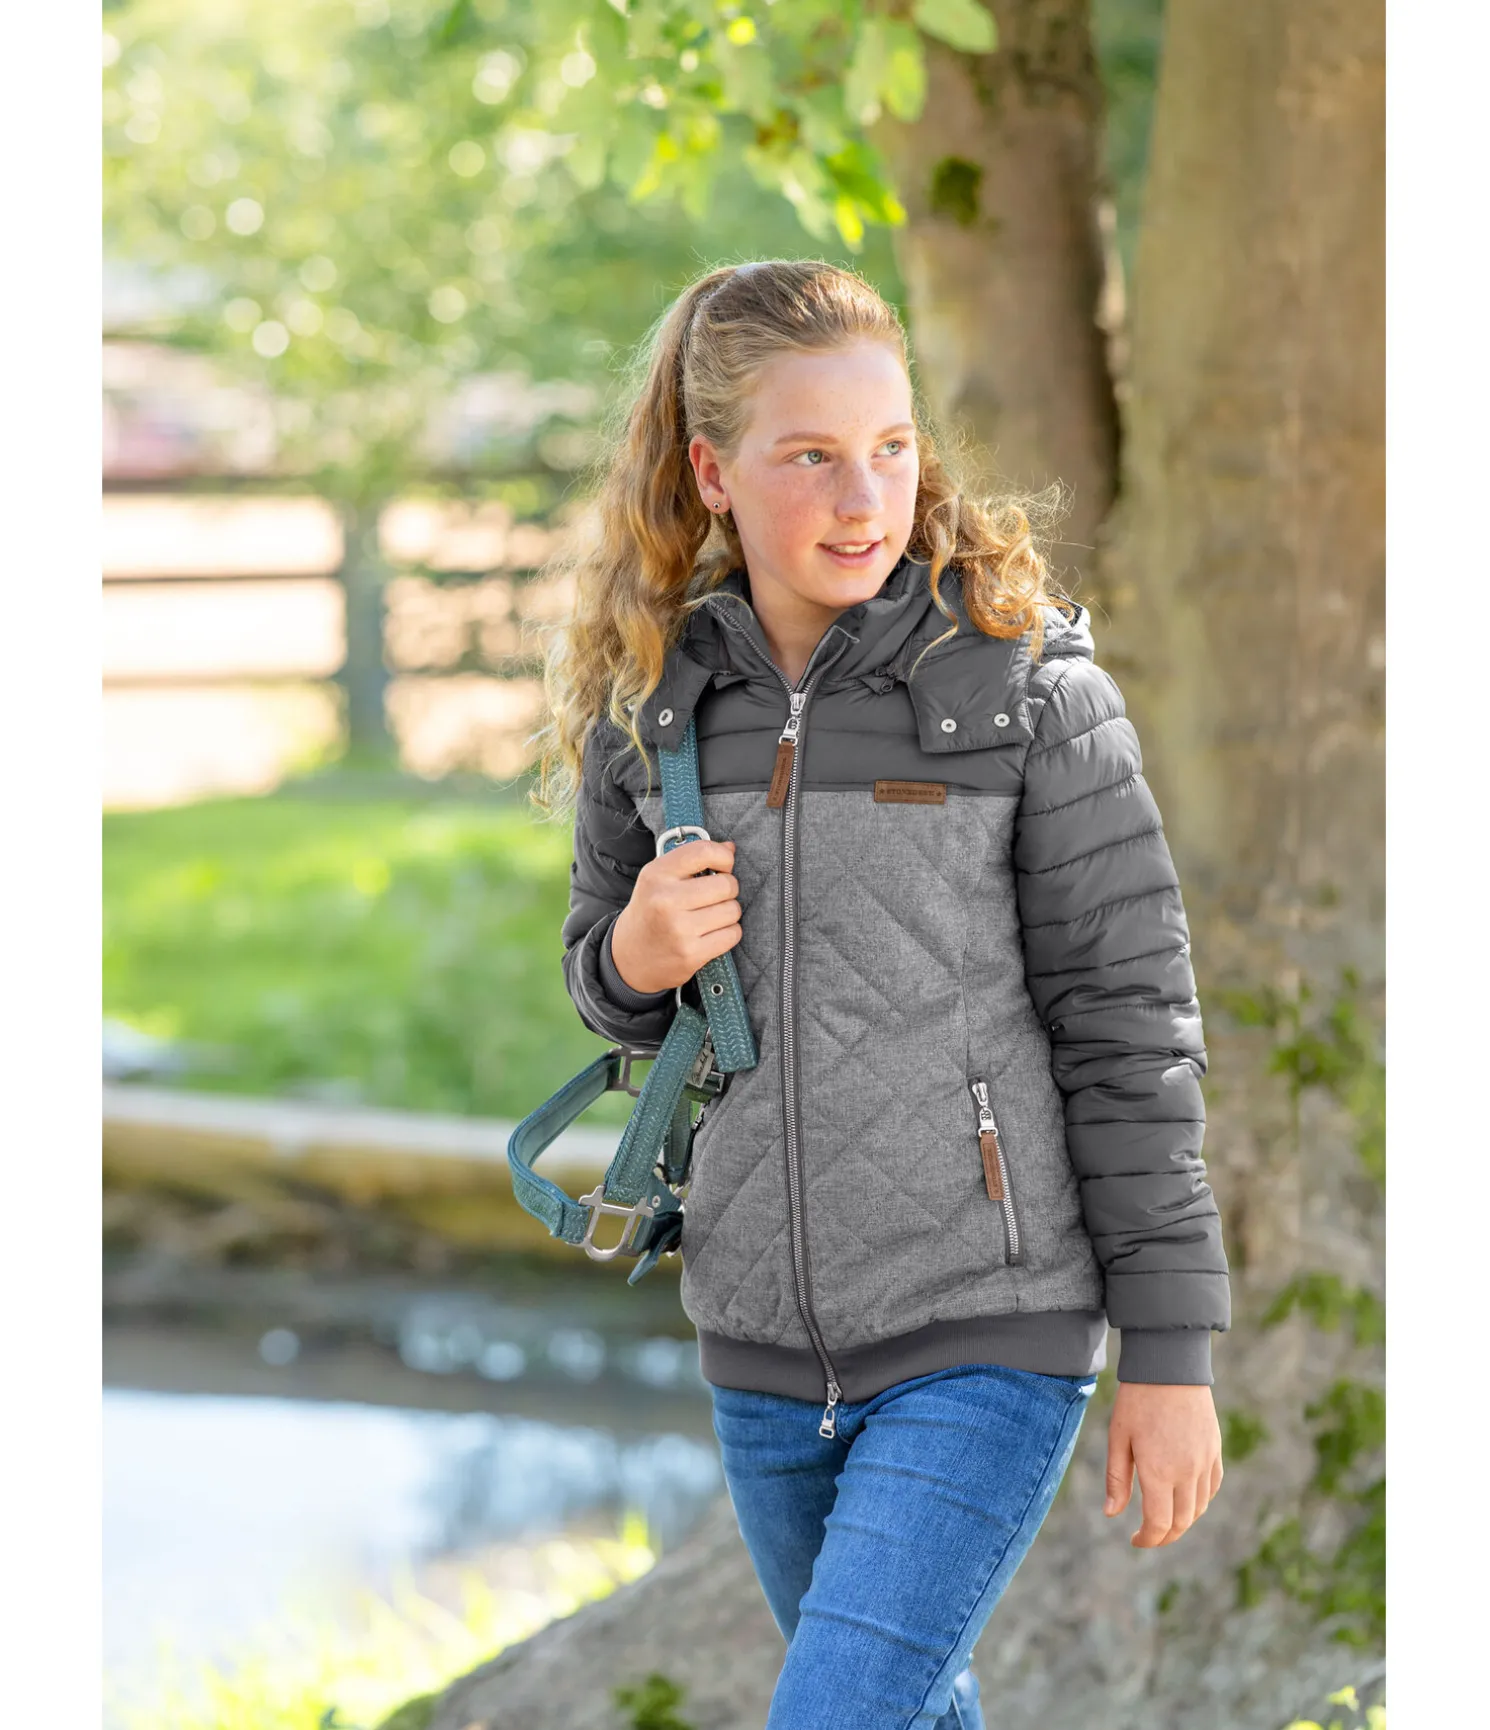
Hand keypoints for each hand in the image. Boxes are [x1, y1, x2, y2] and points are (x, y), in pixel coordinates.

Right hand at [610, 838, 740, 994]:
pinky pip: (732, 934)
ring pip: (732, 910)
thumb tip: (730, 847)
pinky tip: (711, 934)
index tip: (723, 866)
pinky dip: (728, 933)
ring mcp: (678, 929)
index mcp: (656, 875)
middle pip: (726, 885)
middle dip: (728, 889)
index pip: (703, 852)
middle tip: (715, 896)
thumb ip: (691, 860)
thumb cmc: (650, 912)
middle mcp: (665, 900)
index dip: (723, 856)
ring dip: (729, 913)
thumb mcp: (658, 879)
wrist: (629, 957)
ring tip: (710, 916)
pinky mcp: (691, 954)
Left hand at [1104, 1382, 1222, 1546]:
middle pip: (1182, 1522)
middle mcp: (1186, 1472)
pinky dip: (1200, 1500)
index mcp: (1158, 1472)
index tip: (1135, 1540)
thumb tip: (1112, 1514)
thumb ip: (1117, 1478)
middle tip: (1148, 1535)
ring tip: (1164, 1518)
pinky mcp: (1214, 1450)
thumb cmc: (1137, 1399)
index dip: (1148, 1539)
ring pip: (1199, 1507)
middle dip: (1165, 1535)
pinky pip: (1211, 1487)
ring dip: (1183, 1520)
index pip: (1159, 1524)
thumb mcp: (1118, 1437)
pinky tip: (1186, 1497)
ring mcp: (1204, 1462)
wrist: (1169, 1366)